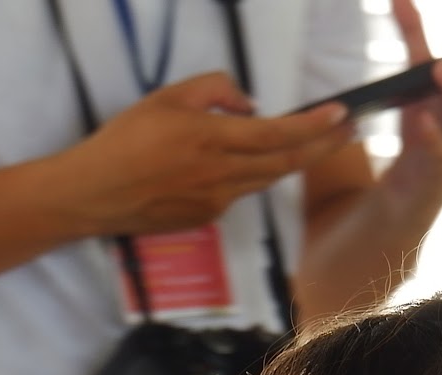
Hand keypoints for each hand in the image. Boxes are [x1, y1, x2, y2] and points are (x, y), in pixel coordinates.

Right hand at [51, 73, 353, 239]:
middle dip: (322, 147)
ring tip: (313, 145)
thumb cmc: (123, 141)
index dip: (315, 125)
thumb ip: (216, 90)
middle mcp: (220, 175)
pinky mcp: (204, 218)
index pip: (278, 134)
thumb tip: (250, 106)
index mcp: (211, 139)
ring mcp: (214, 202)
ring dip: (291, 162)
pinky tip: (245, 164)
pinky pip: (237, 192)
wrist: (91, 194)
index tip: (341, 113)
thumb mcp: (168, 96)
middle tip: (349, 131)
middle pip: (285, 163)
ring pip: (265, 180)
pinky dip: (249, 176)